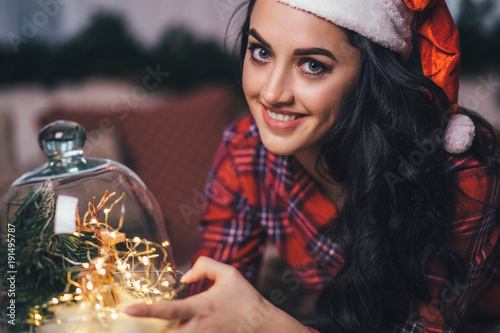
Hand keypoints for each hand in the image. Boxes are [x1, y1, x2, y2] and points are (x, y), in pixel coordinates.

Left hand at [125, 256, 309, 332]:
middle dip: (149, 332)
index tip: (127, 309)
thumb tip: (184, 276)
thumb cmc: (245, 299)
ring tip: (153, 326)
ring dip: (163, 332)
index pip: (168, 309)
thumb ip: (204, 266)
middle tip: (132, 326)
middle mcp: (198, 327)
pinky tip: (175, 326)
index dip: (146, 310)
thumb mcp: (229, 273)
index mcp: (201, 307)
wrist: (262, 326)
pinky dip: (177, 332)